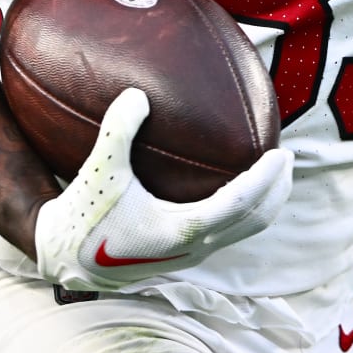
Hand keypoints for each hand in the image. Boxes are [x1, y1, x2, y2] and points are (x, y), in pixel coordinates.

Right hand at [32, 87, 292, 289]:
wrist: (65, 259)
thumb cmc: (82, 214)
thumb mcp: (98, 170)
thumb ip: (117, 130)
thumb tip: (137, 94)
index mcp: (180, 230)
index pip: (238, 204)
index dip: (265, 181)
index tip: (282, 154)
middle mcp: (193, 247)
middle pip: (254, 221)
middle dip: (277, 190)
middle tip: (287, 158)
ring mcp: (191, 254)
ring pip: (244, 231)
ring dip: (265, 203)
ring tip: (273, 172)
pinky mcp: (184, 254)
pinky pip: (229, 232)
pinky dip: (244, 210)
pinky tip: (235, 185)